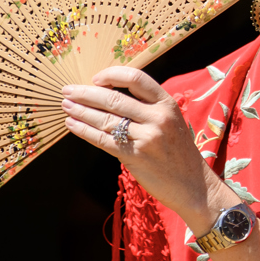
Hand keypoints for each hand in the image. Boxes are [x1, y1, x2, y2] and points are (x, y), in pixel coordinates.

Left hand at [62, 67, 223, 222]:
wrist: (194, 184)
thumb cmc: (179, 153)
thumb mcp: (171, 122)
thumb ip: (148, 108)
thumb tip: (110, 97)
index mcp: (167, 104)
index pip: (136, 79)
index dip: (112, 76)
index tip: (95, 78)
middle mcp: (158, 117)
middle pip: (114, 99)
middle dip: (86, 94)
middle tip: (68, 91)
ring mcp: (147, 137)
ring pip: (105, 119)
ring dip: (80, 112)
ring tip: (66, 107)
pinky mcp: (136, 156)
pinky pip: (103, 140)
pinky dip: (84, 131)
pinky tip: (72, 125)